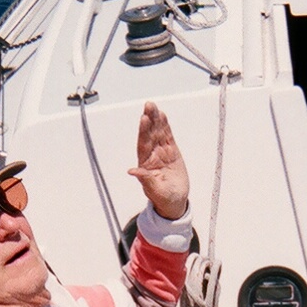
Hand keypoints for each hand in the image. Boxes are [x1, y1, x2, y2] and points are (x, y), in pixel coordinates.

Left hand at [126, 101, 189, 219]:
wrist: (175, 201)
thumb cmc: (163, 198)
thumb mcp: (155, 191)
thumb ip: (144, 180)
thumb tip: (131, 171)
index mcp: (145, 164)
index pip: (143, 144)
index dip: (144, 132)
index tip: (144, 119)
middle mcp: (151, 156)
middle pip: (150, 135)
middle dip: (149, 119)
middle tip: (149, 105)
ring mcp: (161, 153)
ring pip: (158, 133)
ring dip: (156, 120)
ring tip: (154, 106)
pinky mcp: (171, 152)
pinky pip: (167, 137)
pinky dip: (165, 126)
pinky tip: (163, 116)